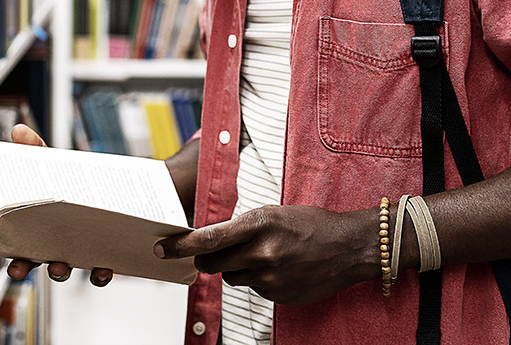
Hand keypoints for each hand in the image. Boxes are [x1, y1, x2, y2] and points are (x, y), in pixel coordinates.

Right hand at [5, 124, 114, 286]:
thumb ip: (37, 149)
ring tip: (61, 267)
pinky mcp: (107, 253)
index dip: (18, 263)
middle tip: (26, 271)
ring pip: (72, 270)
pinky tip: (103, 269)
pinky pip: (102, 270)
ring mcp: (84, 251)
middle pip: (45, 264)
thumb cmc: (77, 180)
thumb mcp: (55, 163)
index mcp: (44, 229)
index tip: (12, 267)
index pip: (25, 251)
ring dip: (64, 272)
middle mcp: (62, 245)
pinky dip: (101, 273)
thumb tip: (19, 132)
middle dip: (34, 270)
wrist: (118, 184)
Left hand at [155, 205, 377, 304]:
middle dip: (206, 261)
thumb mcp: (274, 214)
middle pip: (212, 265)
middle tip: (211, 255)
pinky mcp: (278, 296)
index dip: (180, 246)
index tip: (162, 248)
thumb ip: (242, 228)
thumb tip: (210, 242)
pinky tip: (280, 269)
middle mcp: (261, 253)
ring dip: (237, 269)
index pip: (208, 239)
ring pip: (232, 278)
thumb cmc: (310, 224)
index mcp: (258, 224)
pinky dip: (259, 280)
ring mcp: (270, 278)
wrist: (348, 247)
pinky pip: (254, 290)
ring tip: (264, 256)